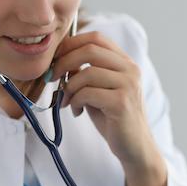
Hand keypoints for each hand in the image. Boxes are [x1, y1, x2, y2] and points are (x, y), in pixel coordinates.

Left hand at [52, 31, 166, 185]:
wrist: (134, 147)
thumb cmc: (113, 118)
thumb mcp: (99, 89)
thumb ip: (85, 73)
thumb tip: (60, 60)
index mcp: (125, 62)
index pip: (96, 38)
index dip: (71, 43)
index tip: (55, 58)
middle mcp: (130, 70)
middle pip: (90, 50)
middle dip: (64, 62)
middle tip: (52, 77)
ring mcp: (128, 85)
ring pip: (86, 73)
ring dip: (69, 87)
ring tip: (67, 101)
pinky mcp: (122, 103)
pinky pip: (87, 93)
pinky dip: (75, 101)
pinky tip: (76, 111)